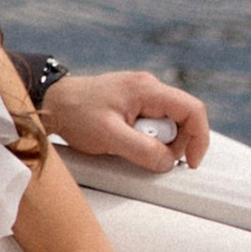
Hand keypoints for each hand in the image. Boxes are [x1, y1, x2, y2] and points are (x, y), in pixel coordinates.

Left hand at [40, 67, 209, 171]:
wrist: (51, 104)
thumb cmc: (75, 113)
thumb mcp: (109, 136)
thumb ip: (143, 150)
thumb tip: (169, 162)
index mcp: (147, 89)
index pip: (192, 109)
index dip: (199, 138)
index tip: (190, 162)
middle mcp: (148, 88)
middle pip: (182, 120)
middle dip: (173, 144)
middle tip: (147, 155)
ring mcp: (141, 96)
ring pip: (167, 125)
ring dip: (157, 143)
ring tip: (127, 146)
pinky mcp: (133, 106)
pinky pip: (152, 126)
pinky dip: (146, 140)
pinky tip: (125, 143)